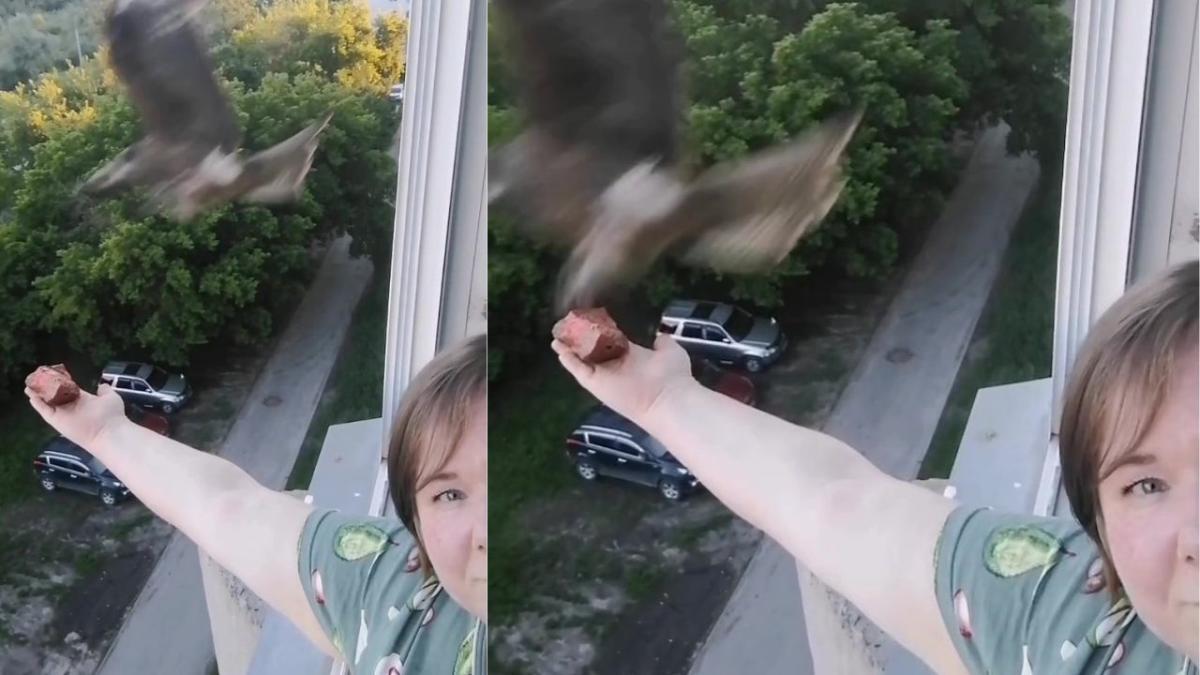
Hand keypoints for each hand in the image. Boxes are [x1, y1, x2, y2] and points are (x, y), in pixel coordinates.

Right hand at [25, 383, 127, 450]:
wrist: (109, 431)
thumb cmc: (111, 415)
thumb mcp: (110, 397)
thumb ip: (104, 390)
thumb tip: (102, 385)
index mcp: (82, 399)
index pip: (67, 389)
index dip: (59, 381)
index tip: (52, 373)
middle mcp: (71, 406)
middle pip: (54, 395)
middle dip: (45, 387)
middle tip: (37, 377)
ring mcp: (63, 414)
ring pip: (47, 402)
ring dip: (37, 394)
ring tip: (29, 385)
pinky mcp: (56, 420)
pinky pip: (44, 410)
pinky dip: (37, 403)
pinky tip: (30, 394)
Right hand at [551, 333, 696, 424]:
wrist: (667, 397)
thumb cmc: (671, 374)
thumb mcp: (669, 350)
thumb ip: (661, 342)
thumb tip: (659, 336)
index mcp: (630, 356)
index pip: (609, 342)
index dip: (598, 331)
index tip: (589, 320)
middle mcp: (615, 365)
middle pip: (591, 350)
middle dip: (579, 339)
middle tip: (567, 326)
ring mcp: (604, 375)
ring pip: (581, 359)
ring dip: (568, 348)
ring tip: (556, 336)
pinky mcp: (595, 383)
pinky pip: (578, 370)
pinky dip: (568, 360)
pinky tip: (558, 348)